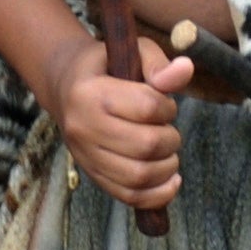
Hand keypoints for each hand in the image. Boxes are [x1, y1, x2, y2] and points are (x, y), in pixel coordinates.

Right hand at [42, 33, 195, 213]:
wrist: (65, 87)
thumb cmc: (106, 67)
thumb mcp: (131, 53)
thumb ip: (158, 64)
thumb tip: (185, 70)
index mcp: (89, 92)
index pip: (147, 107)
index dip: (167, 107)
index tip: (164, 104)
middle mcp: (82, 127)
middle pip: (146, 145)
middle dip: (170, 139)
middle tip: (167, 130)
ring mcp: (84, 155)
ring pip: (139, 176)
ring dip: (167, 168)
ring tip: (168, 154)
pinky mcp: (91, 174)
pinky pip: (129, 196)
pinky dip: (157, 195)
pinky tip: (170, 180)